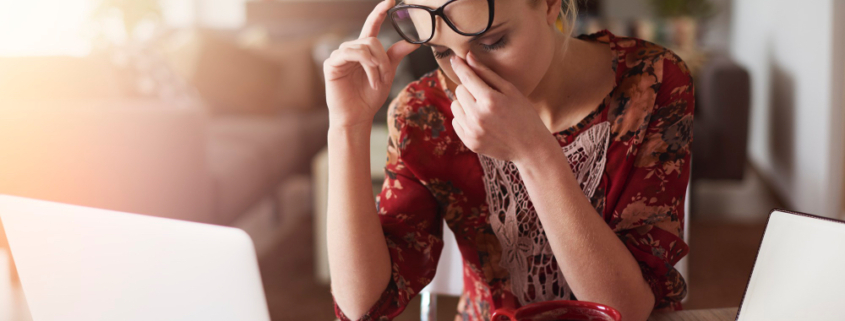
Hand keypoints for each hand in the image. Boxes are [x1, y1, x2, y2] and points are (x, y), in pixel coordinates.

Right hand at [323, 0, 419, 128]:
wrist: (357, 117)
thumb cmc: (369, 98)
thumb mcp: (387, 74)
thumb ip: (396, 56)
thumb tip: (413, 42)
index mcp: (364, 50)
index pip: (372, 26)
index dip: (380, 12)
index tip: (391, 1)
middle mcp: (351, 49)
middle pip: (372, 40)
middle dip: (383, 59)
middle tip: (386, 76)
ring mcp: (340, 55)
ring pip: (364, 46)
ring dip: (376, 65)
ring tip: (377, 82)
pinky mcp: (332, 63)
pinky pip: (351, 54)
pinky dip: (366, 66)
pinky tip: (370, 79)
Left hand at [449, 52, 556, 162]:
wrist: (530, 148)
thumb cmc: (524, 114)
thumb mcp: (510, 90)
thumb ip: (487, 73)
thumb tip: (468, 57)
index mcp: (490, 100)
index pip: (467, 77)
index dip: (460, 66)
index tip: (455, 58)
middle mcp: (478, 116)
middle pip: (459, 90)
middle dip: (469, 89)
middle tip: (485, 95)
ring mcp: (472, 131)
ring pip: (455, 106)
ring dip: (465, 103)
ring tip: (482, 109)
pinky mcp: (469, 142)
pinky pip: (456, 121)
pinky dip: (464, 118)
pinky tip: (480, 121)